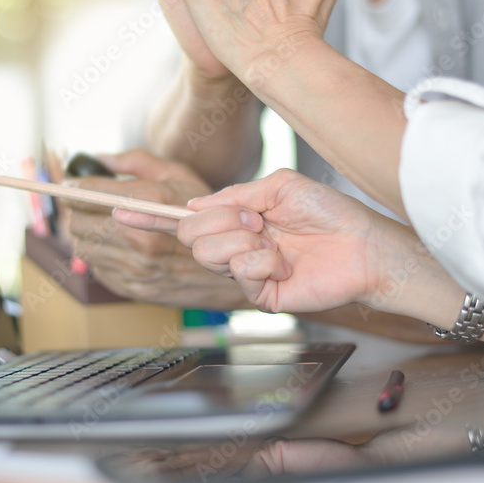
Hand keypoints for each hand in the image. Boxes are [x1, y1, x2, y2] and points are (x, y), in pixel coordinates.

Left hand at [59, 149, 249, 308]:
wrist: (233, 265)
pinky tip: (116, 246)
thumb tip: (99, 159)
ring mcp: (138, 269)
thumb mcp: (177, 175)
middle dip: (79, 211)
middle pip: (80, 222)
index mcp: (153, 206)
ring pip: (84, 247)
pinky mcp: (135, 288)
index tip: (68, 186)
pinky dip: (99, 255)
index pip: (92, 195)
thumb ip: (135, 162)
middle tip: (86, 205)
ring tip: (102, 225)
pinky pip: (97, 269)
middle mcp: (143, 241)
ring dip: (86, 233)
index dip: (74, 188)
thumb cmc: (205, 215)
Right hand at [115, 169, 381, 312]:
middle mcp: (236, 246)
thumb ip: (235, 195)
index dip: (152, 216)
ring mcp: (246, 273)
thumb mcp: (279, 185)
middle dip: (220, 221)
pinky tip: (283, 262)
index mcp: (237, 219)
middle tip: (256, 219)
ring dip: (241, 241)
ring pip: (208, 255)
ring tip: (272, 240)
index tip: (119, 208)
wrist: (363, 245)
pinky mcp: (259, 297)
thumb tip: (194, 207)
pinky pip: (238, 274)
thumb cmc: (329, 212)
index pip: (186, 220)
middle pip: (190, 237)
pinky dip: (261, 261)